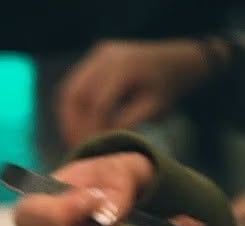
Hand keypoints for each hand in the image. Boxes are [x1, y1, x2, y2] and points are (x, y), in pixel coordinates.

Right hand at [56, 39, 211, 147]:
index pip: (97, 104)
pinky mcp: (95, 59)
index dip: (90, 131)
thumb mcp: (153, 108)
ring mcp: (98, 55)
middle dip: (72, 126)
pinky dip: (71, 108)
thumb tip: (101, 142)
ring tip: (73, 141)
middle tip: (75, 150)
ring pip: (69, 90)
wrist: (176, 61)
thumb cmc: (168, 87)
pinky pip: (74, 85)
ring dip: (67, 118)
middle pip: (76, 95)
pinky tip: (76, 127)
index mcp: (124, 67)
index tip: (90, 152)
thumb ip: (127, 123)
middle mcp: (106, 56)